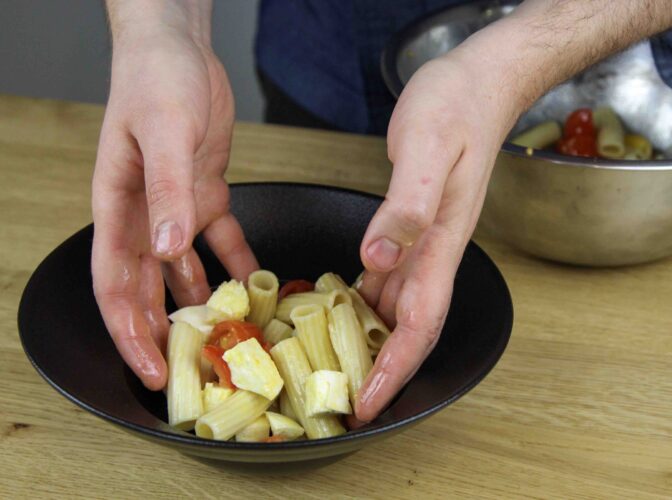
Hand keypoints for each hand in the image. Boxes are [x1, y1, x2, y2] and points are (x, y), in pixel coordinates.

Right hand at [92, 9, 256, 390]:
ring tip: (226, 337)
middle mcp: (144, 216)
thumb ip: (166, 189)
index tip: (148, 368)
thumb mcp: (164, 131)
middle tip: (188, 373)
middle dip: (162, 334)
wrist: (178, 47)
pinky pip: (223, 240)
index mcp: (119, 207)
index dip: (128, 331)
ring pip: (183, 271)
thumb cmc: (156, 79)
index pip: (115, 284)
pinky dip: (238, 264)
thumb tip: (169, 247)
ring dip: (201, 305)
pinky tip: (259, 287)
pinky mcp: (205, 192)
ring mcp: (175, 207)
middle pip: (146, 289)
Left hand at [354, 50, 522, 420]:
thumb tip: (378, 260)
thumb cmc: (458, 106)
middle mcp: (434, 250)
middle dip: (382, 370)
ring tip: (335, 366)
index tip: (370, 403)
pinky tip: (337, 305)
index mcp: (441, 242)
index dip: (395, 368)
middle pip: (409, 327)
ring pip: (396, 306)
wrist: (479, 80)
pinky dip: (362, 299)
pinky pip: (386, 276)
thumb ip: (406, 208)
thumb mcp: (427, 150)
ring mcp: (424, 239)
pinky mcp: (412, 223)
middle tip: (346, 402)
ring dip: (370, 341)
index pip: (420, 323)